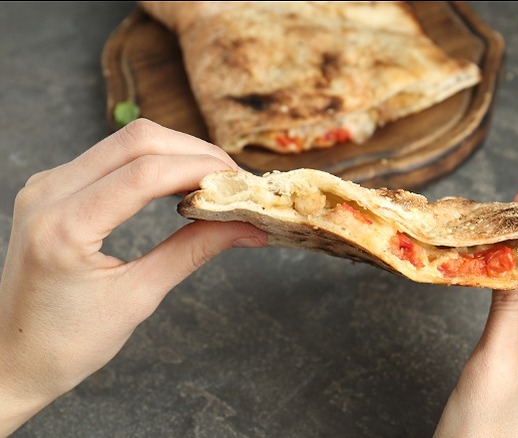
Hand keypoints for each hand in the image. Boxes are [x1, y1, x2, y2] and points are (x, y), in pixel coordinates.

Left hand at [0, 119, 266, 435]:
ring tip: (213, 184)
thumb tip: (248, 227)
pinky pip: (111, 156)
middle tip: (234, 182)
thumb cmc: (67, 343)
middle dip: (195, 153)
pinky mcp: (53, 187)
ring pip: (126, 142)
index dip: (202, 170)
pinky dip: (153, 163)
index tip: (242, 185)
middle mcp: (48, 193)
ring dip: (176, 154)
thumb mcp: (138, 298)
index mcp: (64, 227)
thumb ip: (194, 251)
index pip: (145, 173)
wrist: (11, 358)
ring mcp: (47, 185)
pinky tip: (179, 185)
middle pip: (138, 141)